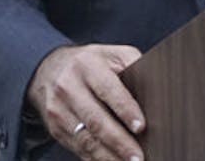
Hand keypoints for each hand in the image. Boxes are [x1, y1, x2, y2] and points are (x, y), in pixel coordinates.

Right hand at [26, 43, 145, 160]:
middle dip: (119, 142)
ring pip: (85, 139)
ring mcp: (59, 110)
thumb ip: (132, 66)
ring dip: (108, 156)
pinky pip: (78, 148)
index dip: (125, 109)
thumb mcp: (111, 54)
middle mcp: (69, 88)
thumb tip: (155, 88)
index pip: (108, 90)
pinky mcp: (55, 129)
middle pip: (96, 120)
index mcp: (87, 66)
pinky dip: (96, 159)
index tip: (141, 127)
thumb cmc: (89, 63)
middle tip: (138, 156)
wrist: (48, 70)